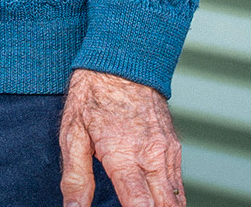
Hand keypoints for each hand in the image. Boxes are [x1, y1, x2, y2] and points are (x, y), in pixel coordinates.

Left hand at [59, 68, 181, 206]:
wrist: (123, 58)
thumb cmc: (92, 94)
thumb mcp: (72, 133)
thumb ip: (75, 178)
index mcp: (124, 155)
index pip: (141, 206)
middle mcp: (152, 155)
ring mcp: (167, 150)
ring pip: (176, 199)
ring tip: (143, 206)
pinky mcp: (174, 145)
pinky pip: (178, 183)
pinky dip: (170, 198)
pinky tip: (155, 201)